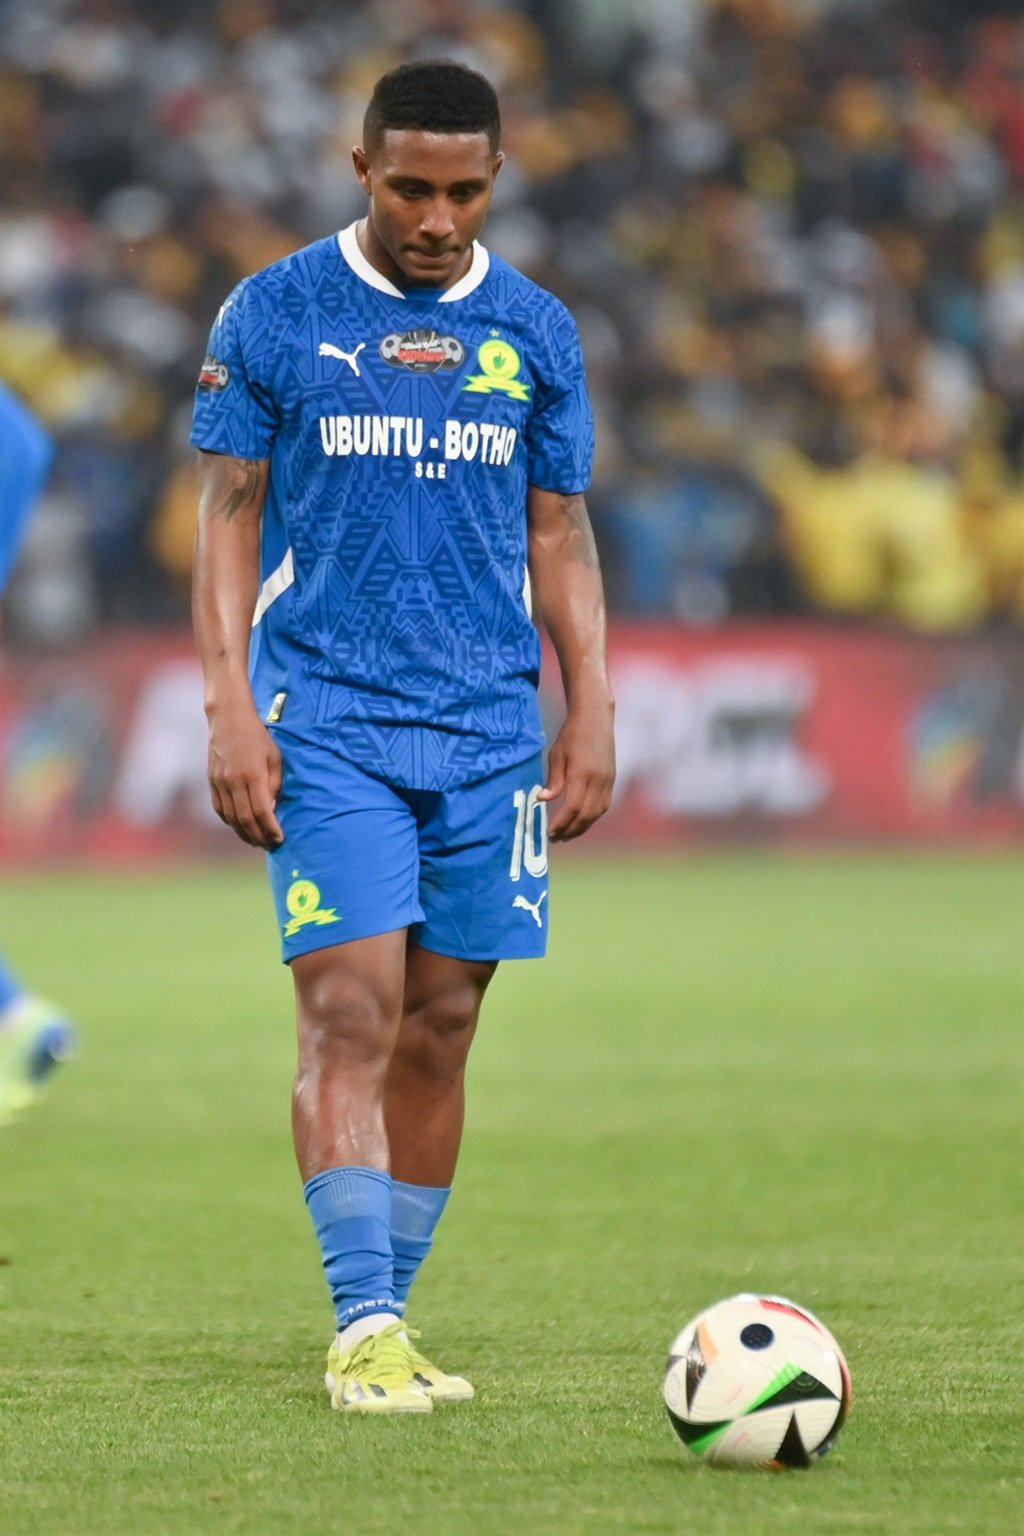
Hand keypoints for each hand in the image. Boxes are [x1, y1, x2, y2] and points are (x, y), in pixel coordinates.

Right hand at [206, 702, 283, 848]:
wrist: (228, 717)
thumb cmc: (258, 736)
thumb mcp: (275, 757)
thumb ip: (275, 784)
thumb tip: (272, 810)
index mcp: (253, 774)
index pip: (261, 812)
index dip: (270, 829)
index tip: (279, 838)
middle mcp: (233, 781)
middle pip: (244, 820)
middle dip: (258, 836)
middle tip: (269, 845)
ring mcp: (219, 782)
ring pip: (230, 817)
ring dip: (243, 833)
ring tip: (256, 841)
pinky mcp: (211, 781)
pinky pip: (219, 808)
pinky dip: (230, 821)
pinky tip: (240, 827)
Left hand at [537, 700, 615, 842]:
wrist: (595, 718)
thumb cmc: (571, 735)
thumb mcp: (556, 755)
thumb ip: (553, 780)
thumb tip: (542, 800)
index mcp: (582, 773)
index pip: (572, 807)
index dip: (561, 823)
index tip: (549, 832)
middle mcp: (598, 780)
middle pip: (586, 815)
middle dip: (571, 830)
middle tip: (556, 838)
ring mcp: (608, 780)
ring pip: (597, 813)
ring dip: (582, 826)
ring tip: (567, 834)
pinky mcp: (612, 779)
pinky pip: (604, 805)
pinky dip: (592, 817)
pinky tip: (581, 820)